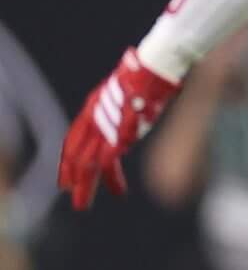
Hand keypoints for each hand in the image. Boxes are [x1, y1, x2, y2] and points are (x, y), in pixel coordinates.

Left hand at [58, 49, 180, 210]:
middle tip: (71, 195)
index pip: (75, 138)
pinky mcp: (118, 133)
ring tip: (83, 205)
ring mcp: (105, 125)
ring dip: (85, 186)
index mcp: (94, 105)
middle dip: (72, 176)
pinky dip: (111, 178)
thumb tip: (139, 110)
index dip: (70, 158)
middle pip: (76, 152)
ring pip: (87, 162)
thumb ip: (129, 104)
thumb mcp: (132, 89)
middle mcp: (94, 116)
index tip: (69, 174)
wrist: (156, 65)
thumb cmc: (151, 72)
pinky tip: (118, 190)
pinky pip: (108, 161)